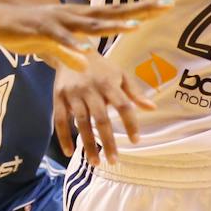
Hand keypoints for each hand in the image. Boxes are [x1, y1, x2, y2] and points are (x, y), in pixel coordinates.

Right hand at [0, 0, 170, 72]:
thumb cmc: (29, 32)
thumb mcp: (57, 44)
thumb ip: (73, 54)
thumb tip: (89, 63)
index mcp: (82, 17)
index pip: (118, 12)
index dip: (143, 9)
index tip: (167, 5)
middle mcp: (75, 14)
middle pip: (113, 12)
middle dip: (139, 10)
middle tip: (165, 7)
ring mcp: (60, 21)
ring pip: (90, 24)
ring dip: (112, 26)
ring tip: (134, 27)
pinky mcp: (43, 31)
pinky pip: (61, 40)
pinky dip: (73, 46)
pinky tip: (86, 53)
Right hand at [54, 50, 157, 164]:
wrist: (70, 48)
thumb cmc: (101, 67)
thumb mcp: (119, 74)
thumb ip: (134, 92)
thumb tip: (152, 108)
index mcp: (109, 83)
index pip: (124, 105)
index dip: (131, 123)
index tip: (136, 140)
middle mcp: (91, 89)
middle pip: (101, 118)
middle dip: (108, 141)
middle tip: (114, 161)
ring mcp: (73, 93)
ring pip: (81, 122)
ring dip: (88, 144)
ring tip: (96, 162)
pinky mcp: (58, 97)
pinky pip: (60, 120)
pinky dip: (63, 137)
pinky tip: (70, 152)